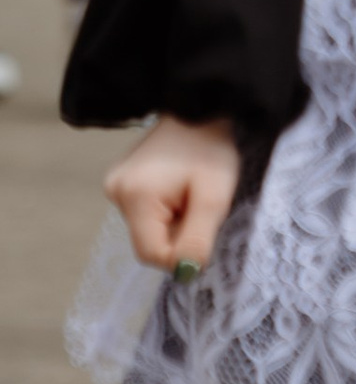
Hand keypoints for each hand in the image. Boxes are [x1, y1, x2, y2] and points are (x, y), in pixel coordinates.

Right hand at [104, 116, 239, 273]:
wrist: (199, 109)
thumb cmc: (210, 150)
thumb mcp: (214, 197)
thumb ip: (197, 239)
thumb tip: (184, 273)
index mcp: (135, 196)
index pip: (152, 254)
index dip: (181, 251)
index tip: (202, 227)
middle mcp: (115, 192)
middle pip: (148, 242)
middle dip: (177, 233)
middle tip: (198, 205)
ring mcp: (114, 186)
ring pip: (147, 230)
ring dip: (172, 222)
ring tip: (188, 191)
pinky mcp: (119, 183)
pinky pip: (144, 215)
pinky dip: (164, 211)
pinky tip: (177, 187)